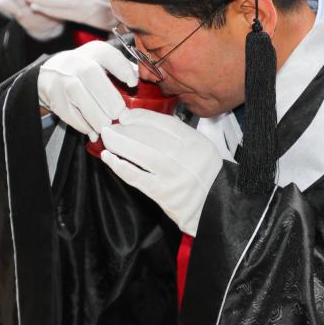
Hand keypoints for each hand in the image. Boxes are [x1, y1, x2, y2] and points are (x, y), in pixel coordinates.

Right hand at [38, 41, 137, 140]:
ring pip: (77, 95)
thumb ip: (122, 69)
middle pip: (90, 74)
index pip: (108, 54)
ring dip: (95, 115)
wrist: (50, 73)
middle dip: (107, 97)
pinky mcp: (53, 97)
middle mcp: (75, 61)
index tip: (133, 83)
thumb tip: (145, 80)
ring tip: (107, 126)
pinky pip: (68, 112)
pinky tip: (93, 131)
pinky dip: (82, 125)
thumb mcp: (102, 62)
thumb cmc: (86, 69)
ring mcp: (61, 79)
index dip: (122, 68)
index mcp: (94, 52)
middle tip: (120, 114)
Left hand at [99, 109, 222, 235]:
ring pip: (141, 153)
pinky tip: (108, 157)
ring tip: (107, 137)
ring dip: (119, 143)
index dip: (141, 117)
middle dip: (126, 128)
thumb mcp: (201, 150)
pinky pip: (136, 176)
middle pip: (150, 136)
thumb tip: (143, 122)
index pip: (164, 123)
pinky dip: (120, 165)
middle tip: (111, 126)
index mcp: (197, 143)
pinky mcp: (163, 194)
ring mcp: (174, 175)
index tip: (126, 115)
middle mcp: (186, 157)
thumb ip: (178, 136)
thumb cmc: (205, 178)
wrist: (217, 209)